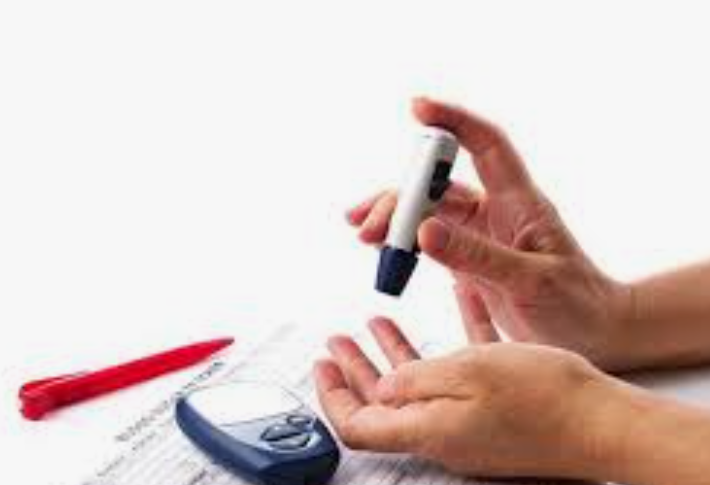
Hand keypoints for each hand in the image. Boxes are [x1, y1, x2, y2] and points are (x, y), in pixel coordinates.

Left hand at [314, 317, 629, 479]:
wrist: (604, 422)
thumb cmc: (544, 398)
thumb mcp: (468, 373)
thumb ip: (417, 380)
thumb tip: (385, 386)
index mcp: (429, 426)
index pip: (357, 423)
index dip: (333, 395)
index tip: (322, 364)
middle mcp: (444, 430)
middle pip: (383, 400)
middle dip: (357, 367)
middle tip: (339, 342)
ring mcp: (470, 421)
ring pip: (419, 384)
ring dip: (395, 352)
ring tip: (378, 322)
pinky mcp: (496, 409)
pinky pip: (461, 372)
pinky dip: (448, 340)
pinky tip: (453, 306)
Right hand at [348, 97, 634, 369]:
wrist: (593, 332)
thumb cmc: (576, 303)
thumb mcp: (531, 281)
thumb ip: (478, 257)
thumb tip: (422, 230)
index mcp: (520, 202)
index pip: (486, 145)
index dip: (454, 121)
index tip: (417, 108)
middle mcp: (497, 210)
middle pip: (439, 184)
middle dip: (401, 196)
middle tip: (369, 225)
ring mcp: (481, 233)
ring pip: (428, 211)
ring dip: (396, 219)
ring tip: (365, 236)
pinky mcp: (470, 258)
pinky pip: (429, 239)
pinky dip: (404, 242)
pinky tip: (383, 248)